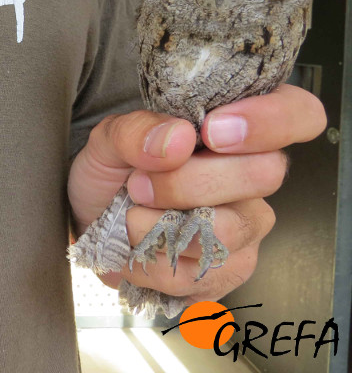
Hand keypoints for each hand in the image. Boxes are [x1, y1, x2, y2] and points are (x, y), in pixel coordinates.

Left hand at [68, 84, 325, 303]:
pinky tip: (136, 246)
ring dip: (159, 226)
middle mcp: (254, 177)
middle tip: (138, 184)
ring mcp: (246, 228)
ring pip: (227, 231)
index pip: (299, 114)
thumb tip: (177, 137)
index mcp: (235, 129)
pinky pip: (199, 273)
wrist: (89, 224)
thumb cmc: (110, 174)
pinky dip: (151, 262)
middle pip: (263, 174)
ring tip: (131, 215)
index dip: (269, 121)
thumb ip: (136, 130)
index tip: (211, 132)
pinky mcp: (228, 273)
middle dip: (186, 182)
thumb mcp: (108, 140)